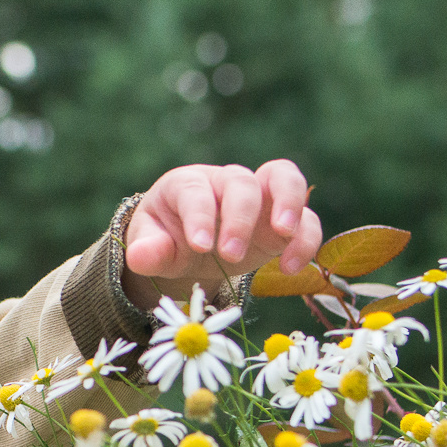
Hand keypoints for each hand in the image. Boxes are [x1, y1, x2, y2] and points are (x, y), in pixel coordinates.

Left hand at [123, 160, 323, 308]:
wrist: (191, 244)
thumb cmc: (169, 238)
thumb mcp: (152, 245)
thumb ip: (147, 250)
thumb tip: (141, 257)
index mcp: (188, 184)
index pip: (195, 191)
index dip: (199, 216)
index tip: (200, 246)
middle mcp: (226, 183)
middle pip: (241, 182)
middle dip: (238, 218)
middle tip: (230, 254)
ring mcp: (259, 197)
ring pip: (283, 179)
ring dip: (288, 204)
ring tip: (283, 235)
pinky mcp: (283, 219)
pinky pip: (306, 218)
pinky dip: (305, 239)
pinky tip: (290, 267)